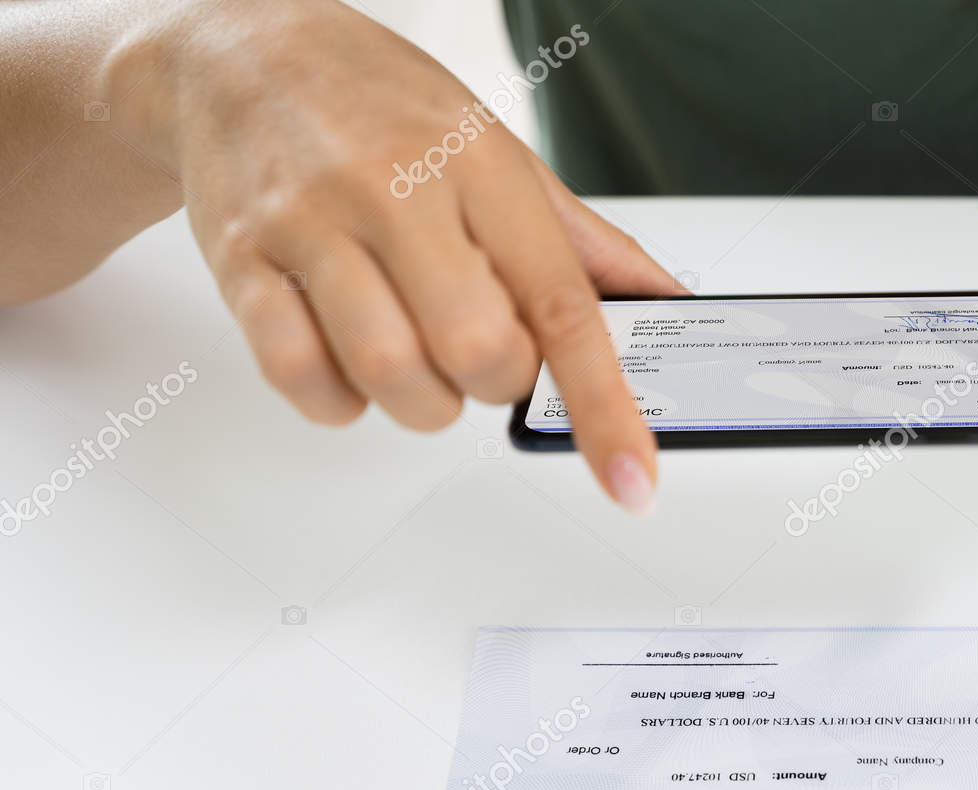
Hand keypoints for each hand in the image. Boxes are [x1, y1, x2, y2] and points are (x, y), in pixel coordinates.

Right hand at [118, 0, 676, 510]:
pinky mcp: (243, 262)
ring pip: (388, 373)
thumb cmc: (384, 109)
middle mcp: (394, 190)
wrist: (238, 51)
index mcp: (479, 166)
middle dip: (497, 383)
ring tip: (420, 358)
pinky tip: (352, 361)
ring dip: (423, 403)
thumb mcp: (502, 153)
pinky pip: (301, 375)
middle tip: (483, 350)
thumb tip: (665, 308)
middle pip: (475, 349)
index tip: (632, 476)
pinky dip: (340, 400)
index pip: (561, 304)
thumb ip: (586, 245)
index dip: (603, 404)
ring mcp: (310, 225)